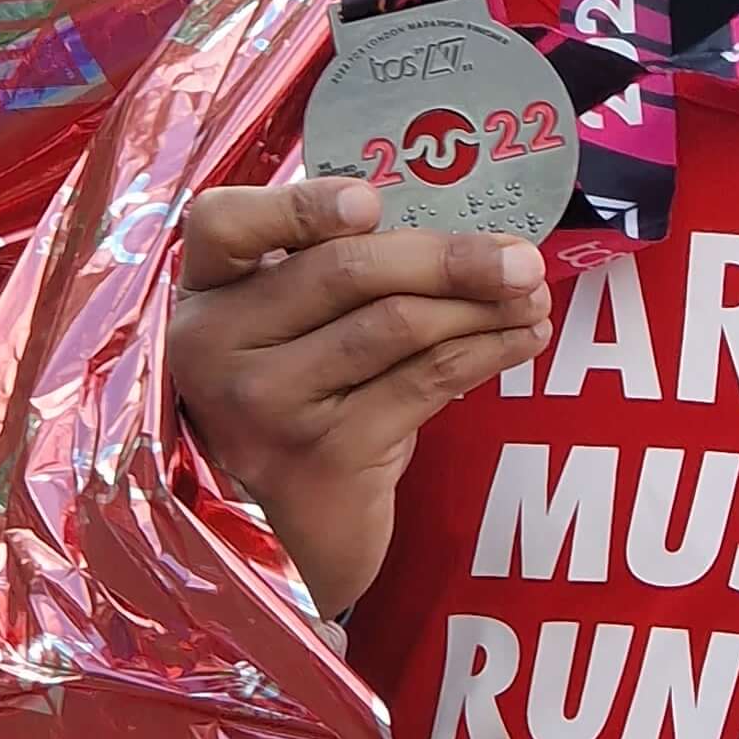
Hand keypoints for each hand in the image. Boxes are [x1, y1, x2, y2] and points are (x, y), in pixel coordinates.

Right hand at [169, 177, 552, 621]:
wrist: (286, 537)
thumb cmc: (298, 403)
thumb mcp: (284, 331)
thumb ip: (329, 270)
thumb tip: (461, 225)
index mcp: (205, 295)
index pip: (221, 223)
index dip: (296, 204)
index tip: (374, 201)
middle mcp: (218, 347)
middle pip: (344, 271)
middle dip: (447, 256)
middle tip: (520, 255)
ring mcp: (268, 406)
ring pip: (396, 325)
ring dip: (481, 305)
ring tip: (532, 293)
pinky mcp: (325, 454)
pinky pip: (425, 382)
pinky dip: (486, 352)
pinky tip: (523, 339)